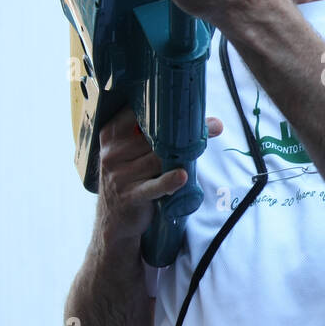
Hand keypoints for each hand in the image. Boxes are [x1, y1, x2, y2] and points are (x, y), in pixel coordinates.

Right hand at [96, 108, 223, 241]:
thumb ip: (157, 135)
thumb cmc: (132, 177)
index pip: (140, 115)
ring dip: (181, 156)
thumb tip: (210, 121)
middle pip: (153, 137)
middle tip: (213, 126)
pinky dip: (169, 181)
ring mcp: (119, 175)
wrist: (114, 220)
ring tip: (201, 147)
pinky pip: (153, 186)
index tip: (190, 106)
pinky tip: (182, 176)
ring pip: (157, 160)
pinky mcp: (129, 196)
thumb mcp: (135, 152)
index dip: (167, 110)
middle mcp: (112, 152)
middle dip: (183, 133)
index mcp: (112, 134)